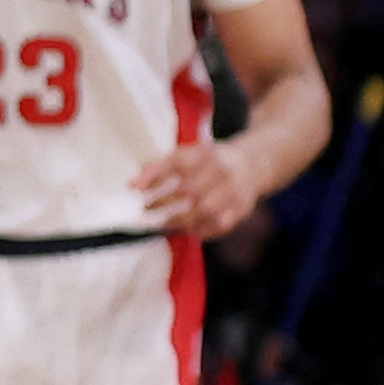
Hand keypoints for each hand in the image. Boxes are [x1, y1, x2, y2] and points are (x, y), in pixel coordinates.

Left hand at [132, 134, 261, 240]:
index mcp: (204, 154)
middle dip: (164, 203)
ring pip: (206, 209)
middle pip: (190, 190)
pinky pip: (220, 224)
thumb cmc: (208, 163)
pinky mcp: (242, 207)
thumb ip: (160, 167)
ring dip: (182, 220)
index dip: (154, 178)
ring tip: (167, 223)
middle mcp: (221, 170)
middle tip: (147, 211)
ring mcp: (234, 189)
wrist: (251, 164)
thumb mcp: (187, 155)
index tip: (137, 191)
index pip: (176, 164)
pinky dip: (202, 230)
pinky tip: (191, 229)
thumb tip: (133, 185)